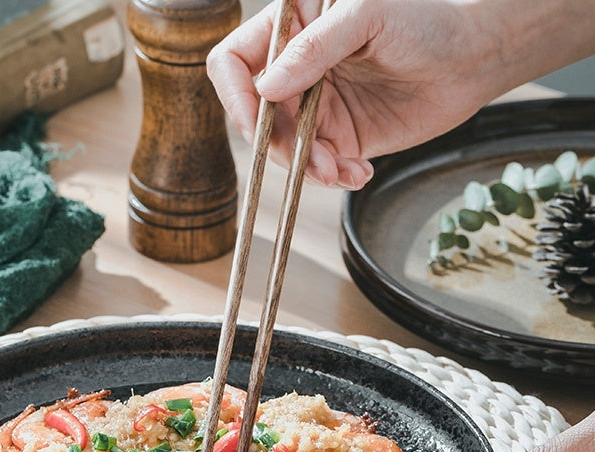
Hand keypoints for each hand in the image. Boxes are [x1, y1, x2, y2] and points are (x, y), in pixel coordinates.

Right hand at [207, 0, 594, 187]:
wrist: (473, 60)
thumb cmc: (427, 20)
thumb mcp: (367, 16)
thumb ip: (315, 48)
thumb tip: (265, 87)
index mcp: (294, 28)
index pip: (235, 62)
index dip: (237, 95)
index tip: (258, 121)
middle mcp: (297, 70)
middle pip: (255, 116)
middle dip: (278, 143)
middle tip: (311, 155)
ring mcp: (315, 107)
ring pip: (282, 149)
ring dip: (305, 167)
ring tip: (340, 170)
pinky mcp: (338, 138)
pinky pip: (315, 167)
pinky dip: (330, 177)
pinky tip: (357, 174)